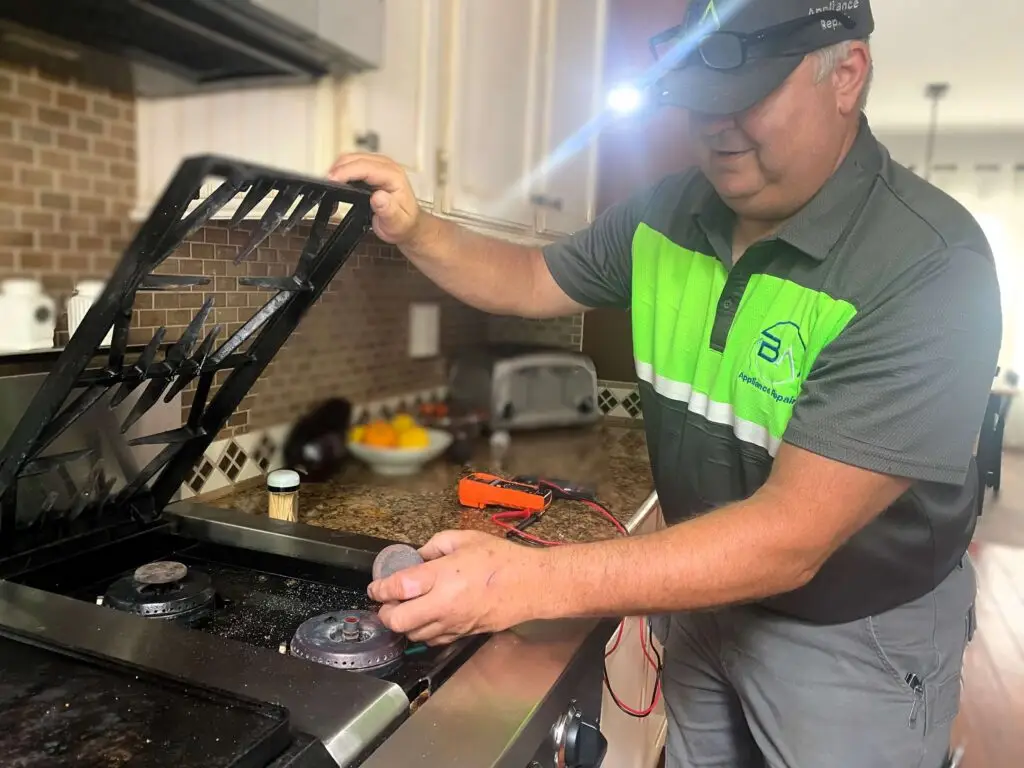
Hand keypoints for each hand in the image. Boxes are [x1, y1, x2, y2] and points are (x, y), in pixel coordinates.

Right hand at [326, 153, 423, 245]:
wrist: (409, 224)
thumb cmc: (404, 223)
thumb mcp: (397, 223)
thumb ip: (388, 211)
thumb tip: (378, 197)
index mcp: (394, 176)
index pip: (365, 167)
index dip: (346, 172)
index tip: (332, 180)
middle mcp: (387, 167)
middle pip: (355, 158)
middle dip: (337, 169)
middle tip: (325, 185)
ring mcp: (378, 166)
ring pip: (351, 158)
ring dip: (337, 169)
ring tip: (329, 185)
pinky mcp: (371, 169)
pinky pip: (352, 163)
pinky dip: (341, 171)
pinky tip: (337, 183)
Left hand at [368, 530, 543, 645]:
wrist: (532, 585)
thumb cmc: (502, 559)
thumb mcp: (465, 539)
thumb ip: (436, 545)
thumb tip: (418, 557)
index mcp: (443, 576)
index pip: (398, 588)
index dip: (380, 589)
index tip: (375, 587)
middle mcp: (444, 604)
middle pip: (399, 621)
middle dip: (386, 613)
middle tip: (386, 603)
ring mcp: (453, 623)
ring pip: (413, 634)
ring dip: (403, 624)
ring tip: (405, 610)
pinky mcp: (463, 634)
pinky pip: (433, 640)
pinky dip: (423, 632)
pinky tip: (426, 619)